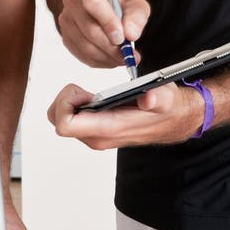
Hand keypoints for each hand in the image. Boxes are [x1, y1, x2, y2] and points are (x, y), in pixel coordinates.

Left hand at [47, 82, 203, 148]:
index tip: (84, 92)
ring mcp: (94, 136)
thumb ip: (157, 98)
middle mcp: (96, 137)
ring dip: (69, 103)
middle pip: (56, 121)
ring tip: (90, 95)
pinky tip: (93, 99)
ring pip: (61, 120)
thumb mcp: (166, 98)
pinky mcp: (94, 132)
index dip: (66, 103)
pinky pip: (70, 119)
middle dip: (65, 100)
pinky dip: (75, 106)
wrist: (173, 122)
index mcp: (108, 129)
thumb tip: (148, 98)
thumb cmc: (166, 108)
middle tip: (85, 92)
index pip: (64, 124)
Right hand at [58, 0, 149, 67]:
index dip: (108, 21)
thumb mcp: (134, 3)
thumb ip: (136, 16)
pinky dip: (100, 61)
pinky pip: (83, 55)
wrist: (100, 9)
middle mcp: (72, 1)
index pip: (93, 1)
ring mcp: (66, 21)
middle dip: (111, 46)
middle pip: (89, 29)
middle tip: (127, 55)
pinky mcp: (66, 38)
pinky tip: (111, 58)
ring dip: (107, 56)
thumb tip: (130, 34)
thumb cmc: (117, 4)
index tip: (121, 37)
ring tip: (123, 58)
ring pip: (86, 46)